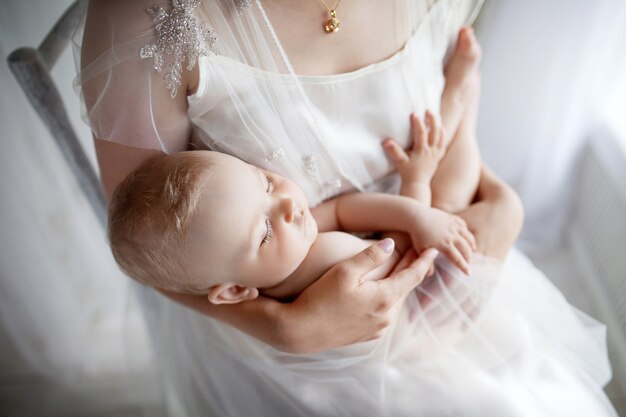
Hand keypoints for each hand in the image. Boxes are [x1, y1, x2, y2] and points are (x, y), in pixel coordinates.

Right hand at [283, 239, 438, 353]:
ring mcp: (378, 328)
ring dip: (400, 286)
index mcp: (385, 297)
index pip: (412, 275)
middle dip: (412, 270)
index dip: (423, 261)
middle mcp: (387, 316)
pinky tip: (384, 294)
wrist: (300, 331)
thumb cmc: (319, 297)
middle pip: (405, 288)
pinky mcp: (368, 336)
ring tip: (402, 271)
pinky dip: (389, 300)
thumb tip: (392, 244)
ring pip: (396, 302)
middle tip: (418, 253)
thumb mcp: (345, 270)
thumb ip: (371, 257)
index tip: (434, 250)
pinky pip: (386, 314)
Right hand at [383, 111, 445, 185]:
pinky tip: (441, 130)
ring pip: (441, 137)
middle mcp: (431, 151)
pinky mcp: (438, 157)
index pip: (421, 133)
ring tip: (436, 117)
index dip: (418, 122)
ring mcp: (436, 154)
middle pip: (435, 131)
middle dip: (432, 120)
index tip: (414, 114)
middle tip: (429, 111)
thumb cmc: (408, 173)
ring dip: (439, 126)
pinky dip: (443, 135)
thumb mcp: (400, 162)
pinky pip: (443, 144)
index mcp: (422, 150)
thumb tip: (386, 141)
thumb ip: (394, 151)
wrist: (417, 184)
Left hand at [409, 205, 475, 274]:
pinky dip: (466, 230)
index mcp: (445, 245)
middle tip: (469, 261)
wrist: (416, 216)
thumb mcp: (420, 250)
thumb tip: (430, 274)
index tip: (469, 273)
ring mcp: (453, 226)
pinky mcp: (451, 218)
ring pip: (467, 235)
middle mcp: (452, 235)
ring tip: (473, 248)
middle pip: (465, 248)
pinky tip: (466, 234)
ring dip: (471, 243)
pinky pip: (463, 224)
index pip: (458, 259)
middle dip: (469, 256)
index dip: (464, 267)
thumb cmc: (417, 234)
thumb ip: (426, 262)